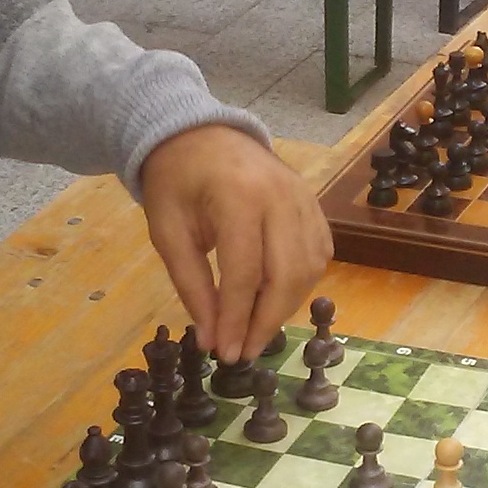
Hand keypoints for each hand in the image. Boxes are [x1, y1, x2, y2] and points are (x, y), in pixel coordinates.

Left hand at [140, 123, 332, 361]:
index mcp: (239, 197)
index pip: (245, 273)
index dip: (237, 320)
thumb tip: (213, 339)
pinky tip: (277, 298)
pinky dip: (302, 282)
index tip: (225, 353)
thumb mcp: (168, 232)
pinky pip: (319, 253)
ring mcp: (304, 198)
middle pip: (287, 275)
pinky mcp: (313, 203)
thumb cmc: (176, 182)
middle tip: (245, 351)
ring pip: (309, 268)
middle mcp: (281, 196)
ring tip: (256, 328)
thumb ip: (192, 285)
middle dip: (266, 322)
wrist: (198, 134)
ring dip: (286, 306)